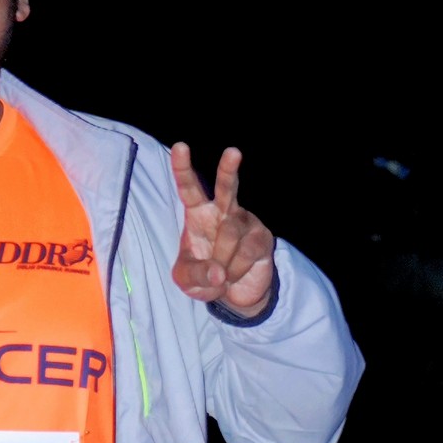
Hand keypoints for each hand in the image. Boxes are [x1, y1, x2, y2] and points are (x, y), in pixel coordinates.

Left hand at [170, 142, 276, 312]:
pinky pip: (247, 251)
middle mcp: (223, 211)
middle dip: (228, 169)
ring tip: (221, 275)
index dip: (183, 168)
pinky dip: (236, 269)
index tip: (180, 148)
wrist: (234, 294)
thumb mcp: (187, 281)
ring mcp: (245, 222)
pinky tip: (234, 275)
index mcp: (198, 213)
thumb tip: (218, 272)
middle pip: (227, 186)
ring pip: (230, 233)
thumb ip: (195, 274)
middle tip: (233, 152)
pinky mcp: (262, 238)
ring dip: (222, 259)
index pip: (189, 187)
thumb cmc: (204, 277)